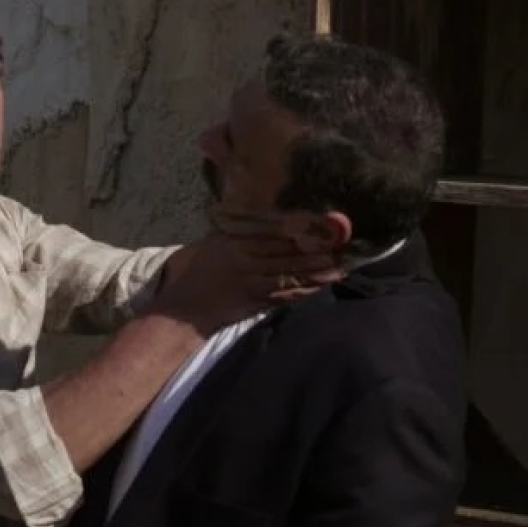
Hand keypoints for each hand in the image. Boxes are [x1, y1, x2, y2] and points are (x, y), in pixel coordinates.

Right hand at [153, 228, 343, 334]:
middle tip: (342, 245)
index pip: (273, 233)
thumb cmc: (199, 271)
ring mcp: (251, 283)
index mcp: (234, 242)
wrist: (185, 308)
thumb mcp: (214, 242)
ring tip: (340, 266)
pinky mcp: (256, 303)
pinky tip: (320, 286)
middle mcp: (245, 261)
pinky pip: (285, 295)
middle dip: (316, 249)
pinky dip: (304, 290)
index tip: (323, 223)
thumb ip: (239, 230)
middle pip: (287, 253)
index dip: (301, 229)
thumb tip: (270, 217)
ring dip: (316, 271)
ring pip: (290, 274)